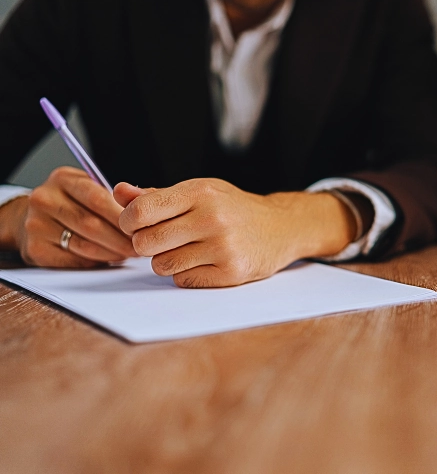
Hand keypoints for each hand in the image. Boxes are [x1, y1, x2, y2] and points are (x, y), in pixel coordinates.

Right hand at [0, 167, 135, 266]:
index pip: (98, 198)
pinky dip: (96, 261)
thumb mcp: (89, 187)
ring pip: (84, 245)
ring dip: (112, 252)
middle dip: (121, 238)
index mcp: (62, 179)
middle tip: (139, 245)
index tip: (142, 226)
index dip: (123, 216)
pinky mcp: (35, 249)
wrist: (32, 217)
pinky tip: (109, 258)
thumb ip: (115, 195)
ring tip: (128, 253)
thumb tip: (145, 204)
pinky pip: (74, 260)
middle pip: (91, 224)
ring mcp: (36, 225)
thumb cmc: (72, 202)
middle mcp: (45, 200)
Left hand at [115, 179, 357, 287]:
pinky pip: (184, 280)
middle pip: (146, 243)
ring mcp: (223, 247)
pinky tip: (204, 261)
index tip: (136, 225)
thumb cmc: (233, 208)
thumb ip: (158, 195)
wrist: (280, 227)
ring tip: (186, 250)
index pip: (140, 211)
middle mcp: (212, 218)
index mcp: (200, 192)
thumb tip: (118, 192)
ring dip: (166, 261)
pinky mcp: (231, 272)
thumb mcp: (199, 192)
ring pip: (162, 266)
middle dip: (146, 245)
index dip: (128, 222)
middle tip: (161, 240)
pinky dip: (187, 274)